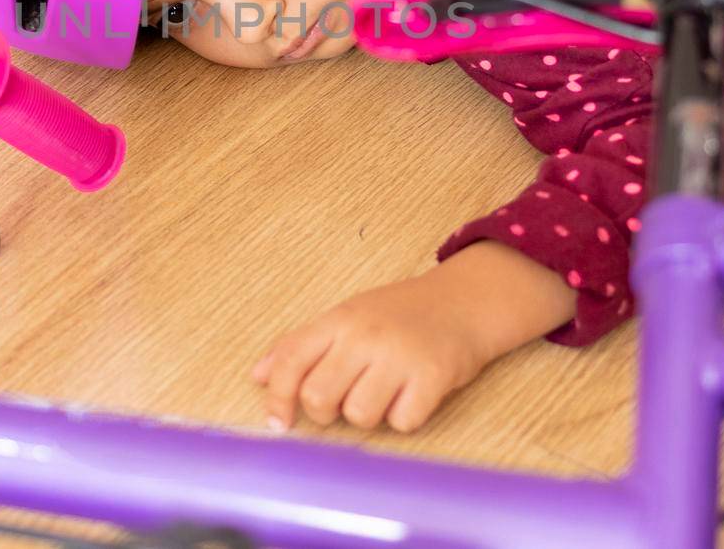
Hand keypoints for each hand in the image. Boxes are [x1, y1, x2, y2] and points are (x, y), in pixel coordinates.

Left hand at [250, 243, 575, 432]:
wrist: (465, 301)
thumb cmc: (400, 314)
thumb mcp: (347, 316)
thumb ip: (302, 345)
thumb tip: (257, 376)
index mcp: (339, 319)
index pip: (291, 361)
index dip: (278, 399)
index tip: (278, 424)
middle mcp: (365, 335)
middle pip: (319, 398)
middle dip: (326, 412)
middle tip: (346, 399)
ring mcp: (400, 355)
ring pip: (358, 416)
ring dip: (369, 415)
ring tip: (385, 392)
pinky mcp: (433, 376)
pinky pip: (402, 422)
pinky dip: (405, 417)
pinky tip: (412, 395)